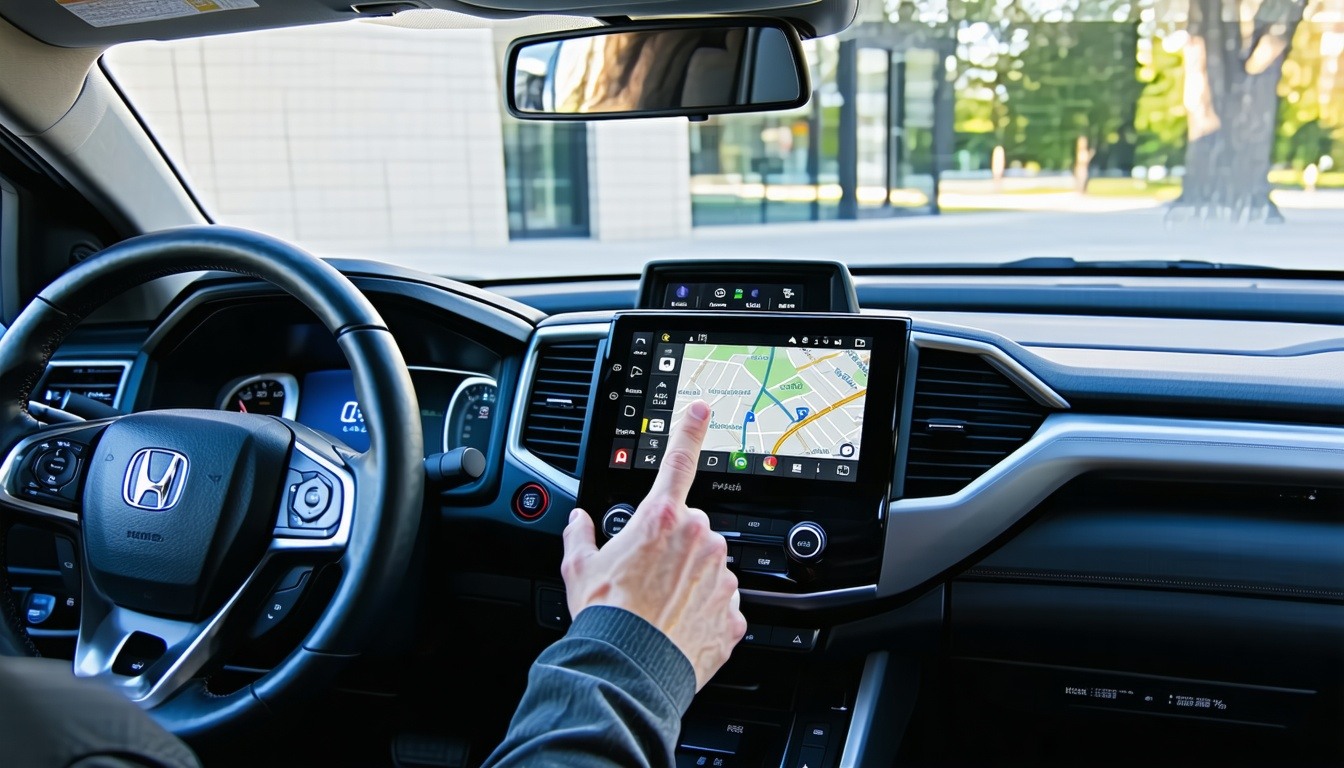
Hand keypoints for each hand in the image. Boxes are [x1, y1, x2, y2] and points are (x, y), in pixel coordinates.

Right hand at [562, 399, 746, 689]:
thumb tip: (577, 521)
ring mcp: (721, 574)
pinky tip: (677, 627)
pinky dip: (703, 612)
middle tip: (648, 577)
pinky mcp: (734, 610)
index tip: (703, 408)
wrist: (630, 669)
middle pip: (691, 528)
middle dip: (673, 546)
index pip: (679, 460)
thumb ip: (580, 536)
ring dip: (690, 579)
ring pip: (709, 565)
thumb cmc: (605, 617)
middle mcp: (698, 538)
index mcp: (662, 517)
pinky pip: (721, 602)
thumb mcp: (579, 568)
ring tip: (660, 607)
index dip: (691, 429)